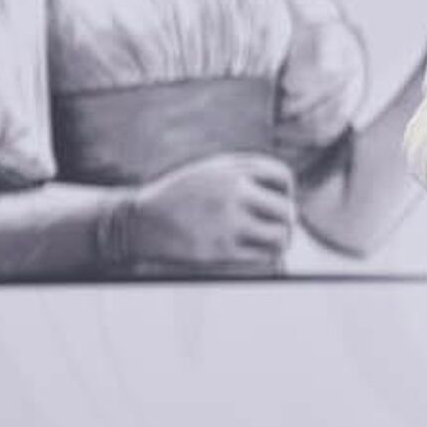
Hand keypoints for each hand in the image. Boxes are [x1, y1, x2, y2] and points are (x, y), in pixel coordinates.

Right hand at [126, 154, 295, 271]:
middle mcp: (233, 192)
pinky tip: (258, 253)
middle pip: (286, 209)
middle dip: (287, 220)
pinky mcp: (220, 250)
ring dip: (282, 241)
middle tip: (280, 227)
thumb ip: (245, 172)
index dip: (286, 190)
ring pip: (280, 236)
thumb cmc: (180, 196)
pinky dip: (266, 256)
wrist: (139, 221)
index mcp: (232, 169)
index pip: (282, 176)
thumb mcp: (209, 170)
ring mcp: (227, 222)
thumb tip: (286, 192)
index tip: (279, 200)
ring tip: (276, 243)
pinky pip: (262, 256)